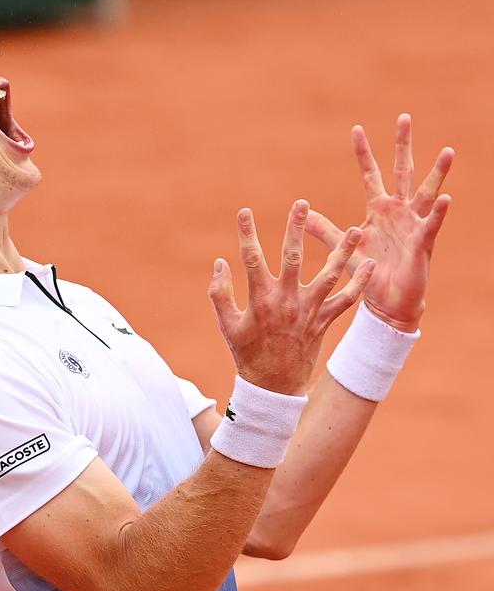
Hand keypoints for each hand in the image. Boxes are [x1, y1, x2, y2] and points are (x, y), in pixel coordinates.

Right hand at [209, 200, 374, 395]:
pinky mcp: (324, 321)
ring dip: (343, 251)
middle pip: (292, 257)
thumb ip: (220, 292)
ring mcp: (308, 311)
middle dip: (296, 228)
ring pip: (328, 275)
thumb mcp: (227, 324)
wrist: (273, 386)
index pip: (251, 259)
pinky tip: (371, 266)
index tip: (245, 211)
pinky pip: (346, 301)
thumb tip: (220, 263)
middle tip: (301, 204)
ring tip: (356, 229)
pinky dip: (360, 284)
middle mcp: (286, 301)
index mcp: (260, 299)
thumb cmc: (247, 353)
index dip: (246, 233)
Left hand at [305, 114, 452, 332]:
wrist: (386, 301)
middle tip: (404, 118)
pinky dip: (437, 212)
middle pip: (400, 172)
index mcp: (377, 210)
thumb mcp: (342, 248)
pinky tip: (445, 199)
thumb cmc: (368, 273)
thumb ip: (324, 230)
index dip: (363, 153)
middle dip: (402, 145)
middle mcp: (397, 211)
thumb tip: (301, 213)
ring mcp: (412, 224)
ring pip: (425, 192)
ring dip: (436, 173)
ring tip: (447, 152)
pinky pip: (431, 224)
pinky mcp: (421, 243)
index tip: (356, 128)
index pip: (370, 174)